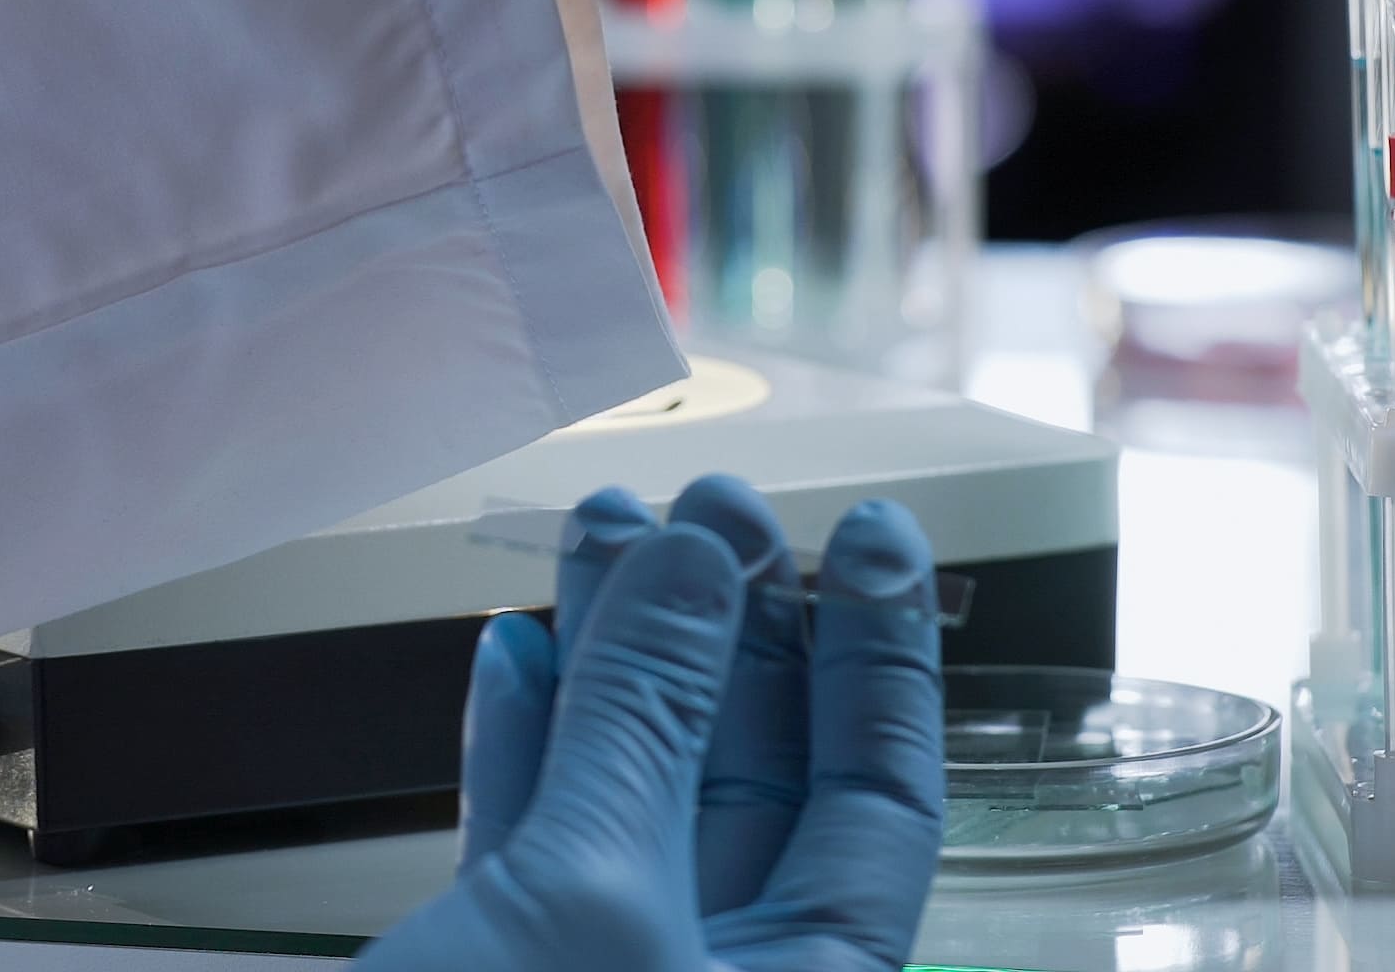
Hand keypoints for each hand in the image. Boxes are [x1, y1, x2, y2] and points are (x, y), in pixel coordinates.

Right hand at [358, 477, 945, 971]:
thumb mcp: (593, 894)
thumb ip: (642, 725)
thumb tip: (695, 566)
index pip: (879, 798)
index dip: (878, 658)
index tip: (874, 532)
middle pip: (749, 777)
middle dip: (724, 626)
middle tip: (710, 499)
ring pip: (627, 792)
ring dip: (609, 657)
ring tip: (600, 530)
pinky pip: (532, 844)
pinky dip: (521, 748)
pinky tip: (514, 654)